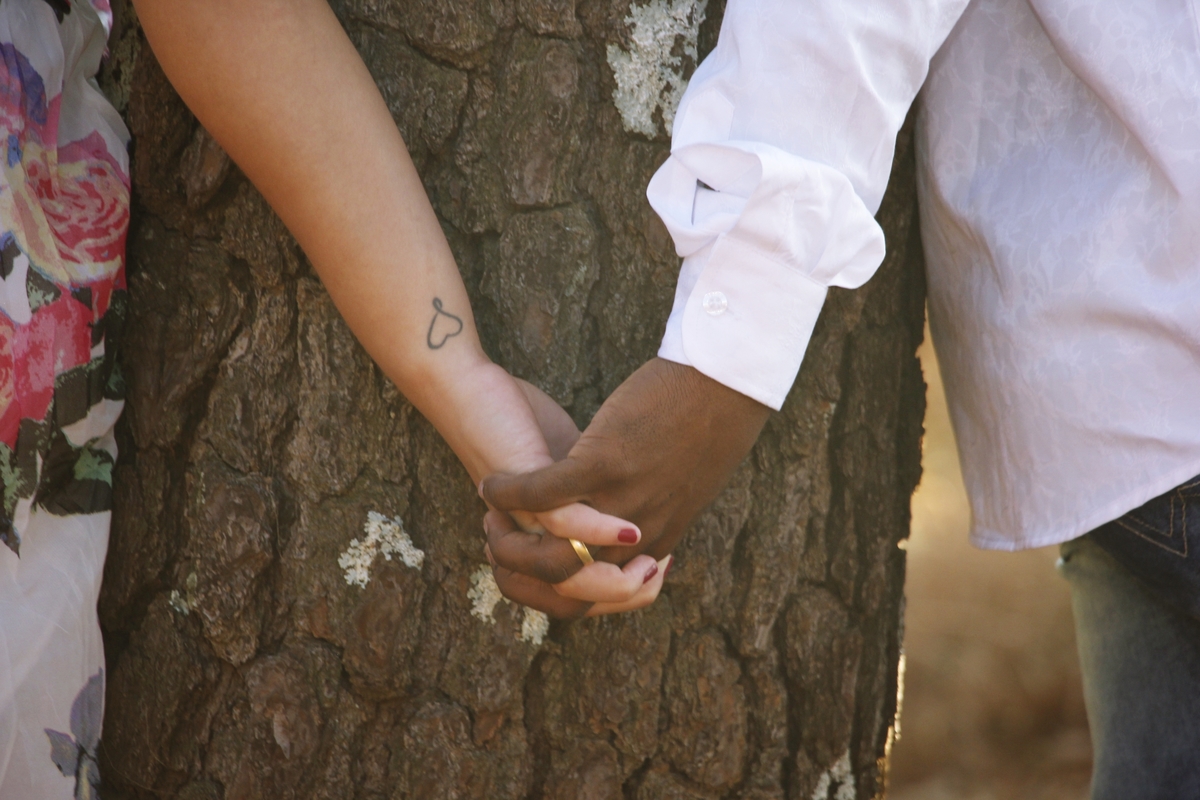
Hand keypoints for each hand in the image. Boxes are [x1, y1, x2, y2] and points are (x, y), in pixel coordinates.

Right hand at [481, 358, 770, 612]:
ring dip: (508, 542)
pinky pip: (542, 493)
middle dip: (519, 574)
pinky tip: (492, 486)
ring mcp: (620, 503)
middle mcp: (638, 536)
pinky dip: (510, 494)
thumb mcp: (687, 486)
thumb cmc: (710, 426)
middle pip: (565, 588)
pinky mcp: (604, 463)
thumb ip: (657, 509)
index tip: (529, 565)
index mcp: (657, 542)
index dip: (552, 592)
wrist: (727, 385)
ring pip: (551, 553)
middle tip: (496, 543)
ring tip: (489, 518)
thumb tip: (633, 519)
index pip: (598, 599)